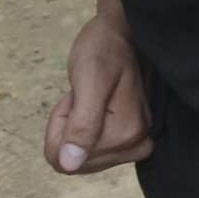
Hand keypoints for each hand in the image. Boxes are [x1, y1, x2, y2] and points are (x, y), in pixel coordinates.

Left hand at [44, 9, 151, 174]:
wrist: (121, 32)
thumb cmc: (104, 49)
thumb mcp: (88, 81)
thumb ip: (82, 125)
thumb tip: (69, 165)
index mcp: (127, 134)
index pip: (66, 160)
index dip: (62, 125)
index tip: (79, 95)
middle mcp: (136, 145)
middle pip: (74, 163)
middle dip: (68, 127)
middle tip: (83, 94)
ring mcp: (134, 144)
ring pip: (80, 159)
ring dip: (75, 127)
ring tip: (89, 96)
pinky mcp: (129, 141)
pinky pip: (89, 152)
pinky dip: (83, 129)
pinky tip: (95, 106)